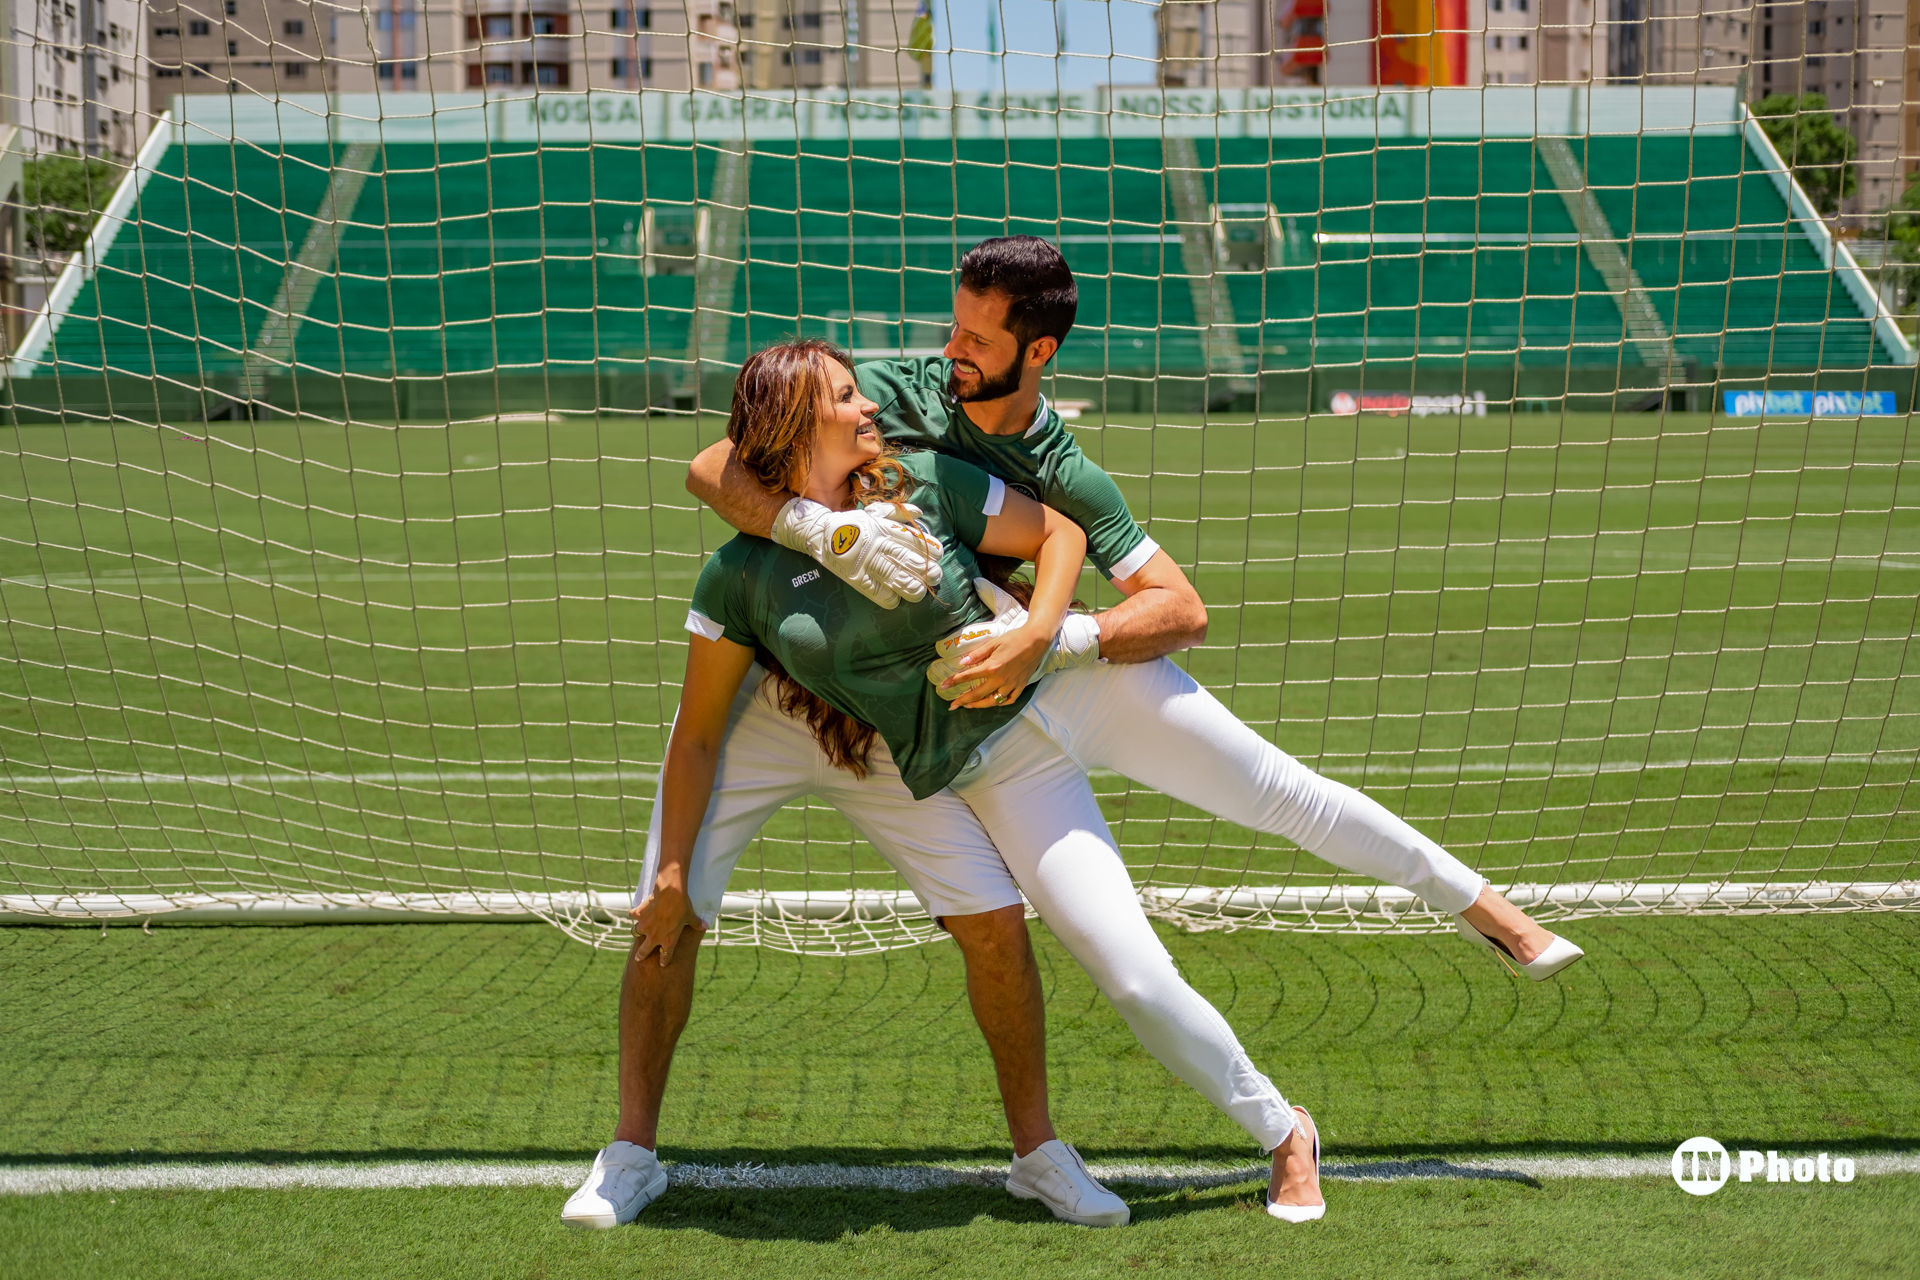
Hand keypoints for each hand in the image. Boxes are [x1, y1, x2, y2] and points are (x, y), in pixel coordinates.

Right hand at [630, 885, 697, 966]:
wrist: (670, 893)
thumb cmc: (682, 907)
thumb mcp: (691, 916)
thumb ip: (696, 923)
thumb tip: (705, 926)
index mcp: (668, 940)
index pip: (665, 955)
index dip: (664, 960)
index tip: (662, 964)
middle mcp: (654, 936)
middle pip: (644, 951)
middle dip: (641, 955)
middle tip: (638, 958)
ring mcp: (645, 926)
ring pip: (637, 933)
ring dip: (638, 932)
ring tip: (638, 931)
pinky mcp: (639, 914)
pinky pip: (633, 916)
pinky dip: (635, 914)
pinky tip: (636, 912)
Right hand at [772, 497, 943, 608]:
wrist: (819, 533)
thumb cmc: (852, 524)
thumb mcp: (874, 512)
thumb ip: (898, 513)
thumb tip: (920, 513)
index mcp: (883, 528)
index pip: (911, 539)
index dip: (929, 548)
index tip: (939, 555)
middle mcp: (876, 544)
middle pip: (906, 559)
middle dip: (925, 569)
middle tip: (936, 575)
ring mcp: (865, 562)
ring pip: (894, 577)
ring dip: (910, 586)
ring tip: (919, 592)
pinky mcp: (854, 577)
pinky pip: (875, 591)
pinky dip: (888, 598)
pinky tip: (895, 599)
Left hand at [927, 579, 1100, 708]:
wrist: (1036, 641)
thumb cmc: (1014, 639)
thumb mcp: (993, 643)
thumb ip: (977, 654)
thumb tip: (961, 663)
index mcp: (992, 667)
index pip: (968, 677)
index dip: (953, 681)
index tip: (943, 686)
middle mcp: (1000, 679)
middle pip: (977, 694)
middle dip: (962, 700)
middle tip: (952, 705)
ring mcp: (1011, 685)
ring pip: (992, 701)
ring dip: (978, 705)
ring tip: (968, 706)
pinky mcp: (1020, 686)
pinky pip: (1008, 700)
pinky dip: (999, 702)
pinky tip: (992, 702)